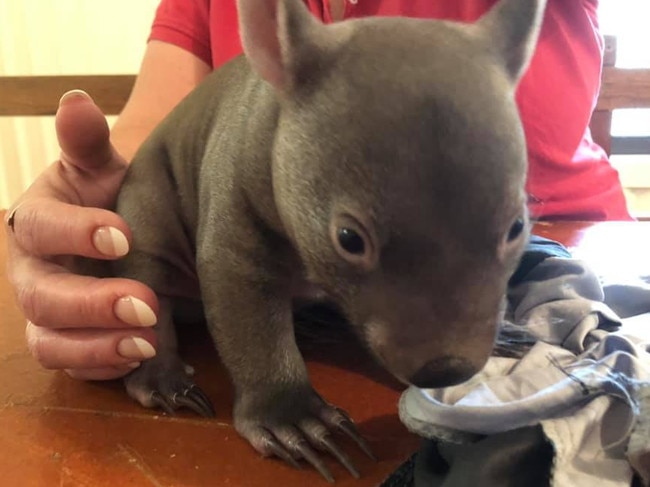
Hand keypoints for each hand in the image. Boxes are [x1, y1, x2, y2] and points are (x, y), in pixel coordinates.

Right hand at [5, 90, 157, 379]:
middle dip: (92, 304)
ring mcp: (47, 313)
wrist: (122, 229)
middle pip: (42, 296)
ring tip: (147, 342)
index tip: (124, 235)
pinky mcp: (69, 342)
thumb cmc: (111, 195)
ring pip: (51, 343)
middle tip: (147, 304)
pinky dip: (103, 367)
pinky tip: (140, 359)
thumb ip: (87, 143)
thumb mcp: (101, 166)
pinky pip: (74, 366)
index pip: (40, 227)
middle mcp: (32, 271)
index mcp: (36, 221)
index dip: (76, 233)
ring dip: (97, 347)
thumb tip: (75, 100)